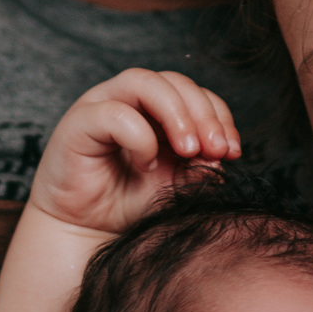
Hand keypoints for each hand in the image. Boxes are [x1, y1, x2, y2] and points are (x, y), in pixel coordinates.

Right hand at [28, 69, 240, 232]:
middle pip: (175, 81)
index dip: (219, 116)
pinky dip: (140, 138)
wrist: (85, 230)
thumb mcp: (176, 183)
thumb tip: (222, 155)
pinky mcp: (79, 123)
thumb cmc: (128, 201)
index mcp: (156, 108)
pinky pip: (114, 113)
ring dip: (176, 115)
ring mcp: (102, 104)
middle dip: (203, 114)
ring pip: (145, 82)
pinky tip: (147, 164)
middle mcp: (129, 98)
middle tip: (216, 150)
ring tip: (190, 150)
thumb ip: (200, 166)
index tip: (233, 152)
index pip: (196, 93)